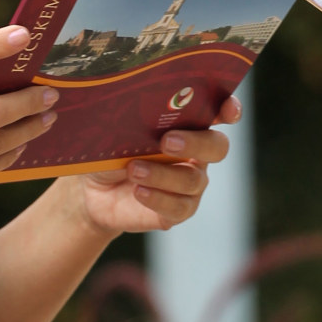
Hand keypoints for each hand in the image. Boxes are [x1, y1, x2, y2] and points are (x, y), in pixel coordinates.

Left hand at [71, 95, 240, 238]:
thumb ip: (134, 120)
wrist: (92, 190)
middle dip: (195, 143)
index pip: (218, 112)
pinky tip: (139, 191)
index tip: (228, 111)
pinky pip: (179, 207)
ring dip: (162, 174)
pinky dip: (158, 198)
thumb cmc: (110, 151)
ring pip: (193, 180)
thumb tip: (138, 111)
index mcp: (187, 125)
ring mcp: (190, 183)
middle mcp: (196, 154)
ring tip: (133, 170)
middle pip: (217, 147)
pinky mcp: (177, 210)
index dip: (229, 110)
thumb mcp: (116, 132)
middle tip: (166, 142)